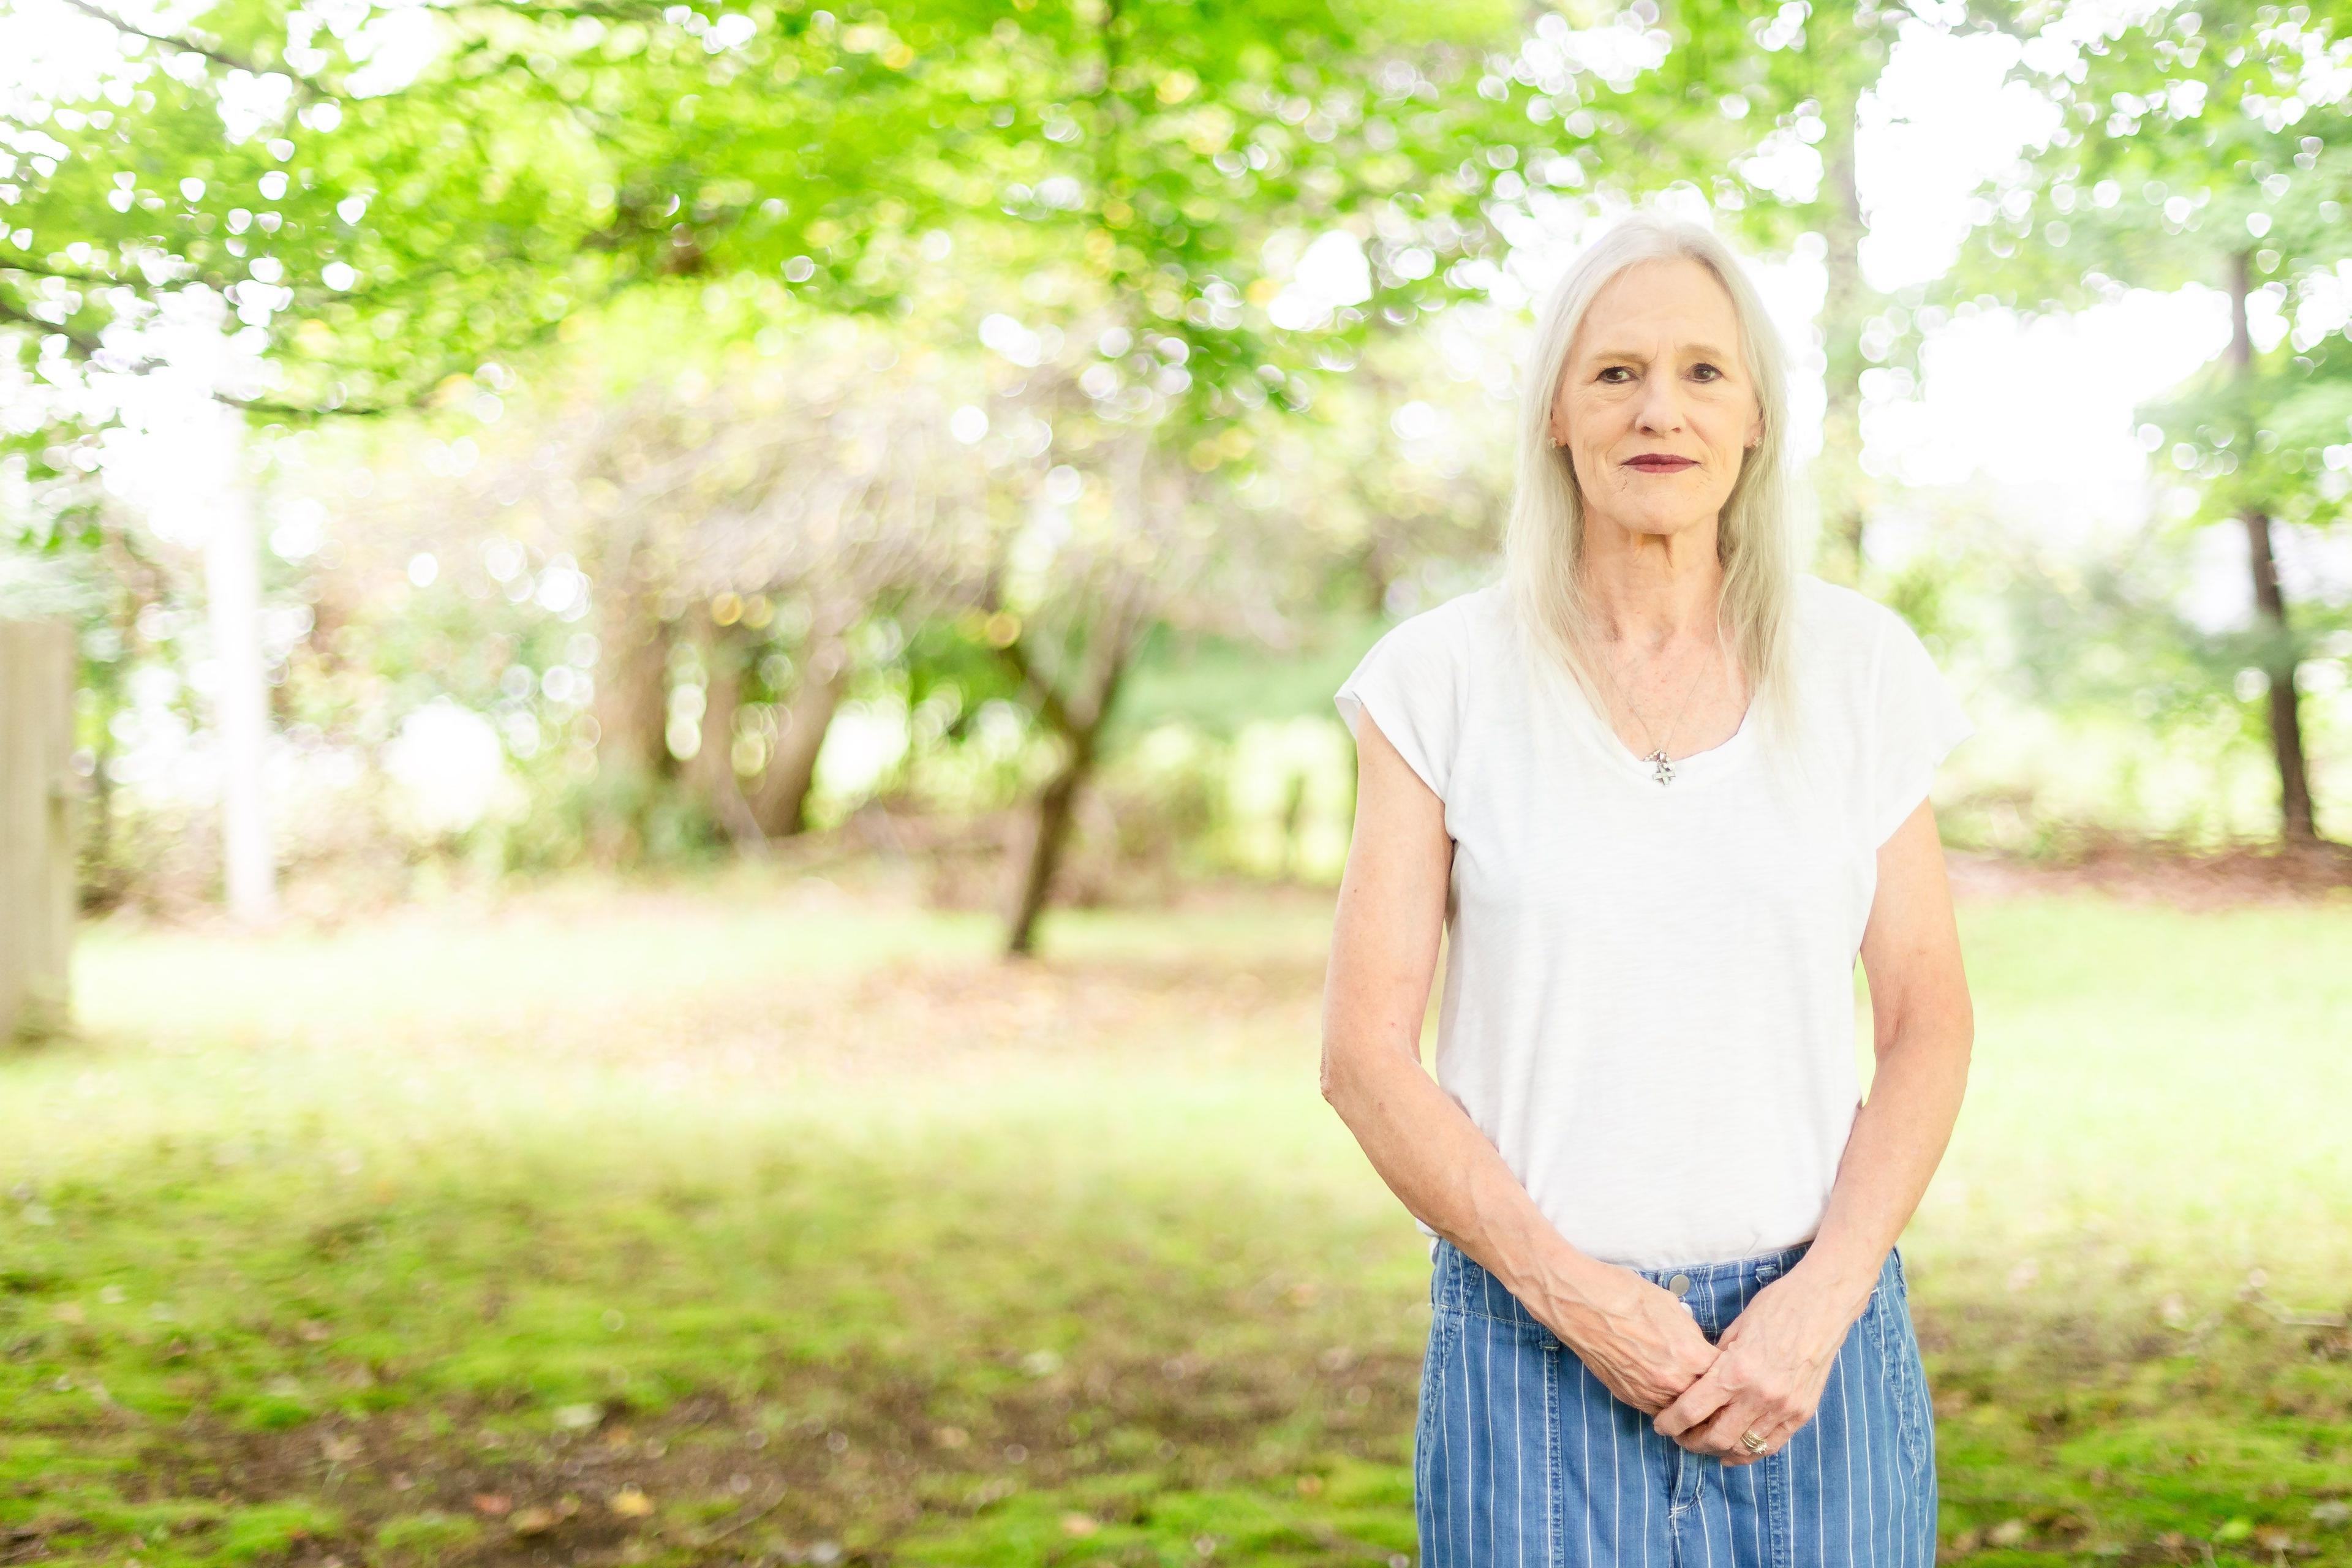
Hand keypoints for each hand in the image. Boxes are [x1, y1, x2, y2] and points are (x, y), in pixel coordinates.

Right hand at [1542, 1271, 1720, 1417]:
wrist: (1581, 1303)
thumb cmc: (1624, 1294)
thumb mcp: (1672, 1307)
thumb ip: (1692, 1335)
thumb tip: (1698, 1347)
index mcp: (1691, 1356)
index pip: (1726, 1377)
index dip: (1731, 1371)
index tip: (1733, 1369)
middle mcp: (1673, 1382)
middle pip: (1708, 1402)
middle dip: (1714, 1395)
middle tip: (1719, 1390)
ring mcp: (1649, 1393)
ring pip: (1682, 1412)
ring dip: (1689, 1404)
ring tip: (1693, 1393)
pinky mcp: (1628, 1397)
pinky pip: (1657, 1409)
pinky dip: (1665, 1403)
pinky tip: (1665, 1389)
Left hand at [1649, 1268, 1858, 1465]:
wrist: (1821, 1306)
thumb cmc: (1775, 1308)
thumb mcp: (1734, 1330)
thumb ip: (1716, 1363)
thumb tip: (1697, 1385)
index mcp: (1736, 1370)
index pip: (1692, 1410)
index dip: (1671, 1423)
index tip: (1661, 1426)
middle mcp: (1759, 1395)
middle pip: (1715, 1437)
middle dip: (1691, 1441)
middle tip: (1680, 1437)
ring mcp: (1783, 1408)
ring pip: (1742, 1446)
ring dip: (1717, 1449)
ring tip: (1703, 1443)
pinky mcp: (1801, 1414)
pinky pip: (1770, 1446)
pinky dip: (1748, 1453)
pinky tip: (1732, 1452)